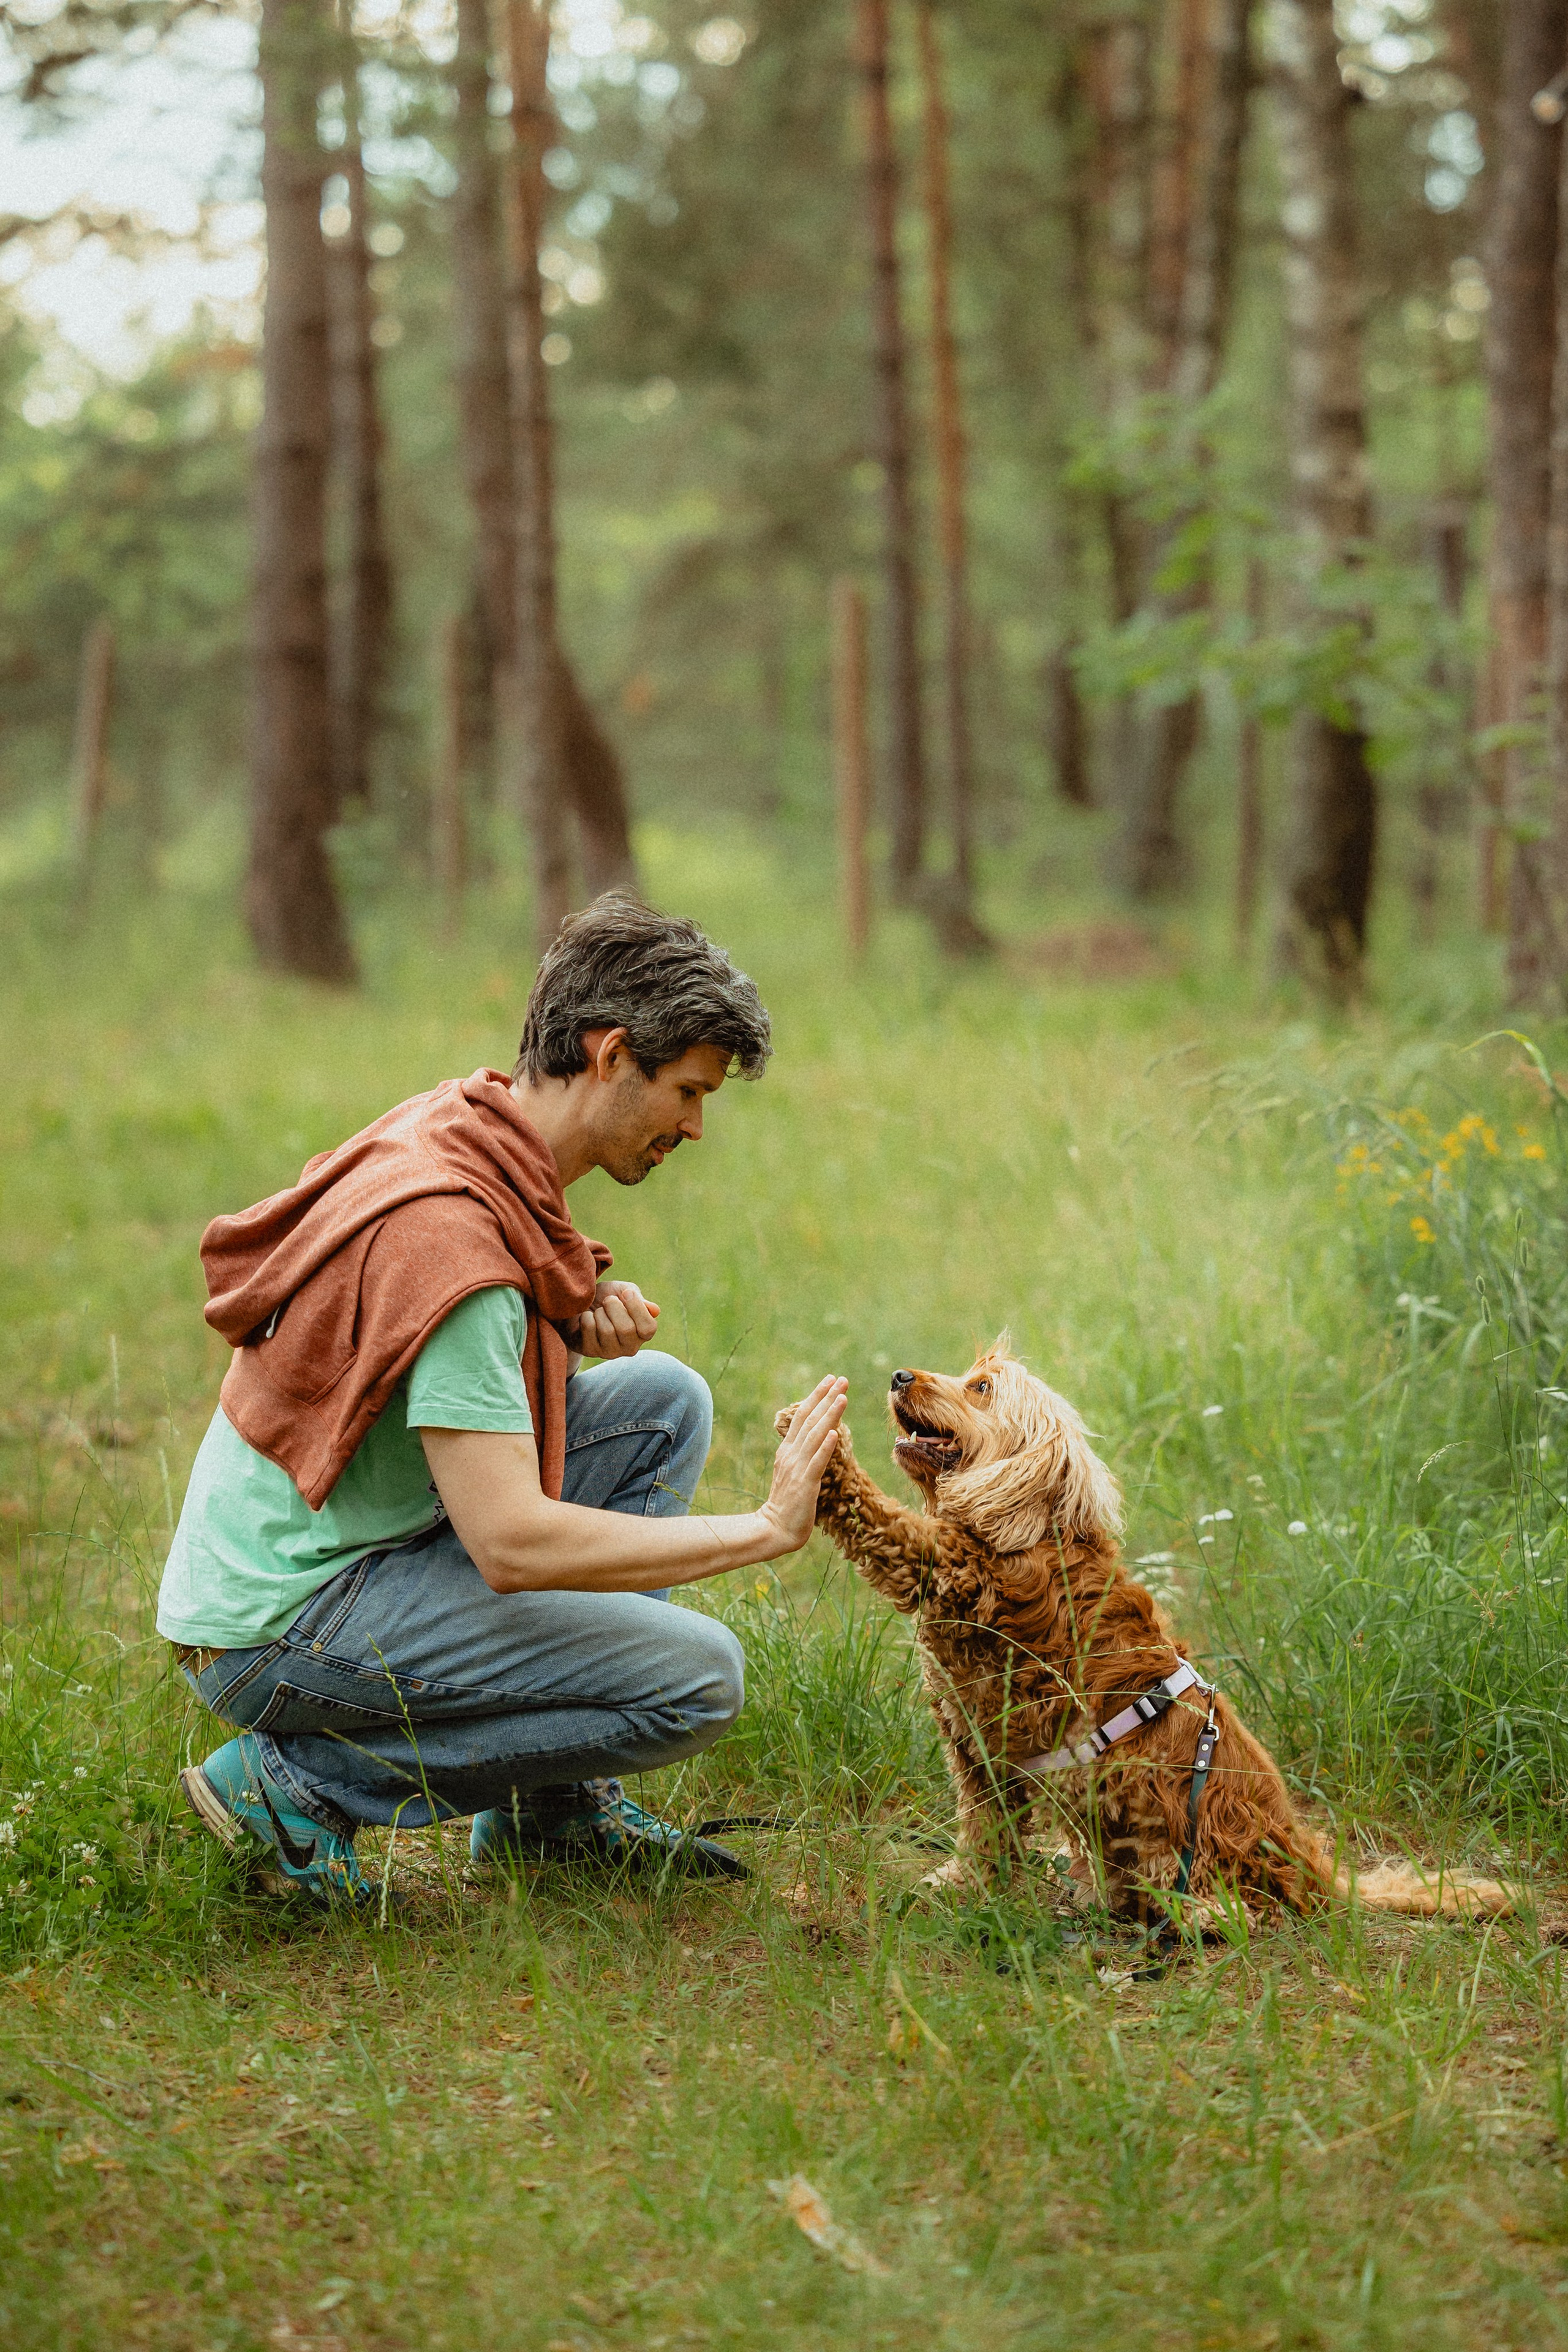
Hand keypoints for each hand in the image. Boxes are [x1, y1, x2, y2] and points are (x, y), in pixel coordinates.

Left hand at [575, 1280, 659, 1361]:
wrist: (581, 1304)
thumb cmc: (607, 1298)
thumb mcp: (624, 1290)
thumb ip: (639, 1298)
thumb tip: (654, 1310)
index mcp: (643, 1333)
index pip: (648, 1328)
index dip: (637, 1308)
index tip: (626, 1293)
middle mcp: (629, 1347)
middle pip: (626, 1329)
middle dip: (614, 1307)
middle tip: (608, 1301)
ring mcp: (609, 1352)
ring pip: (606, 1330)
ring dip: (599, 1312)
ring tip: (598, 1311)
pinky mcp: (590, 1351)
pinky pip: (589, 1328)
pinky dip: (586, 1316)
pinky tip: (586, 1318)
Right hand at [758, 1377, 846, 1555]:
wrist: (775, 1529)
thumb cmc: (788, 1504)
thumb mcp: (794, 1473)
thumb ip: (803, 1455)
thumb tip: (819, 1438)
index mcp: (788, 1451)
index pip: (802, 1417)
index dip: (816, 1397)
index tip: (830, 1380)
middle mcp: (791, 1454)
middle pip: (809, 1420)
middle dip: (826, 1397)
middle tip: (841, 1379)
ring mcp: (797, 1468)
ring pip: (815, 1435)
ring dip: (830, 1415)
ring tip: (843, 1397)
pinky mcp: (805, 1484)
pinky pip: (817, 1462)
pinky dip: (825, 1446)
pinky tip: (834, 1432)